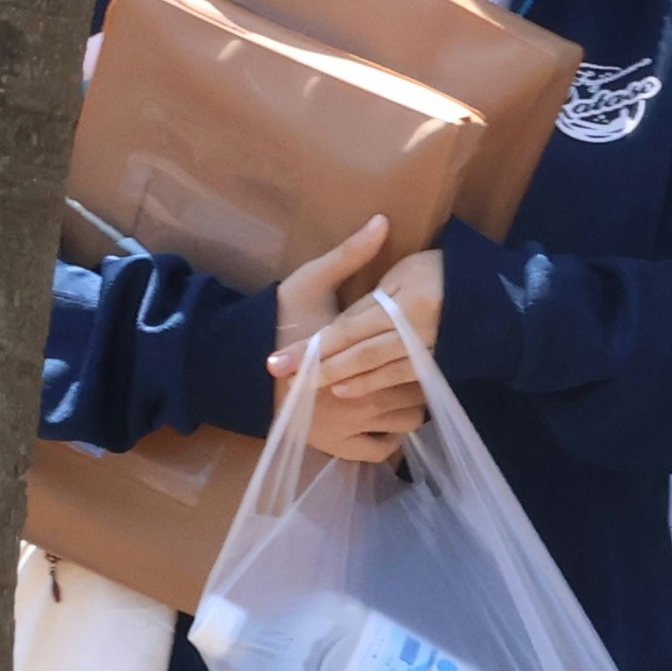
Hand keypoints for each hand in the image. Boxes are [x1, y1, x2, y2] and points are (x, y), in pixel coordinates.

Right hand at [262, 219, 446, 463]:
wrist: (239, 364)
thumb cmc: (278, 317)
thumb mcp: (312, 279)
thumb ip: (351, 254)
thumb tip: (383, 220)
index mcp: (358, 353)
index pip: (409, 353)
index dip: (426, 344)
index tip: (432, 335)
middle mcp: (360, 395)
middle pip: (416, 388)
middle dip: (421, 374)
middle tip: (422, 359)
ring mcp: (350, 426)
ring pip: (407, 420)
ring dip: (409, 404)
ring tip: (406, 386)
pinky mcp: (337, 447)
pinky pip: (381, 450)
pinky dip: (390, 438)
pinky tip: (389, 419)